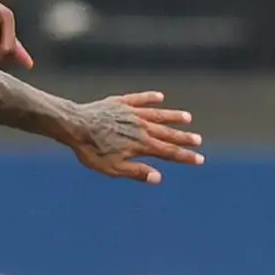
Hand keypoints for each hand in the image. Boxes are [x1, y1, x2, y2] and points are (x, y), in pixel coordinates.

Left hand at [62, 92, 202, 181]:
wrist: (76, 126)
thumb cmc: (92, 150)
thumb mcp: (113, 168)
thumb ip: (136, 172)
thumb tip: (158, 178)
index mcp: (141, 145)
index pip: (169, 152)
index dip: (185, 156)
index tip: (199, 159)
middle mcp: (141, 127)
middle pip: (167, 133)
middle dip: (184, 138)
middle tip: (199, 140)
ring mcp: (132, 113)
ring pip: (157, 114)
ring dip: (173, 116)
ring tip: (187, 118)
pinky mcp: (120, 103)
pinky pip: (139, 99)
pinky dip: (150, 98)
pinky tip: (159, 97)